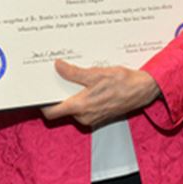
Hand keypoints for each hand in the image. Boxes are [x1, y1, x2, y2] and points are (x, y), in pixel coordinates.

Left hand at [40, 60, 160, 127]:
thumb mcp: (96, 73)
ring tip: (71, 77)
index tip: (38, 91)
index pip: (52, 112)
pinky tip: (85, 84)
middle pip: (61, 108)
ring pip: (73, 107)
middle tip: (53, 78)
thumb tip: (58, 66)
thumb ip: (74, 73)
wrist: (144, 90)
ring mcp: (92, 117)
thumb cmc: (123, 82)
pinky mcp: (99, 115)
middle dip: (56, 94)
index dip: (42, 103)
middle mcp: (84, 116)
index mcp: (80, 107)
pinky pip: (83, 107)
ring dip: (70, 94)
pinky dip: (81, 97)